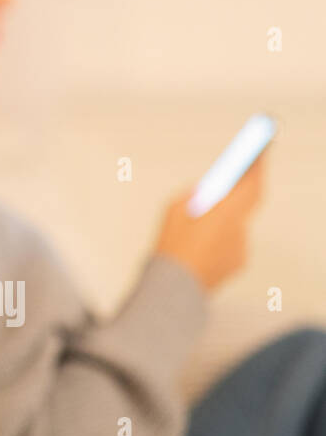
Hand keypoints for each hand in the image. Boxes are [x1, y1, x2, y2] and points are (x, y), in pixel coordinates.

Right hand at [155, 154, 265, 290]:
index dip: (258, 164)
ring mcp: (241, 246)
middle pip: (250, 200)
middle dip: (245, 186)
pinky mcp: (238, 262)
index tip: (262, 149)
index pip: (251, 182)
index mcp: (226, 212)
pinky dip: (221, 238)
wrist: (175, 286)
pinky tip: (201, 244)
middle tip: (237, 176)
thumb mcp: (173, 210)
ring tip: (197, 227)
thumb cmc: (172, 247)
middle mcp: (240, 228)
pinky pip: (233, 241)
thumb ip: (192, 196)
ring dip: (223, 219)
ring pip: (237, 223)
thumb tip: (204, 191)